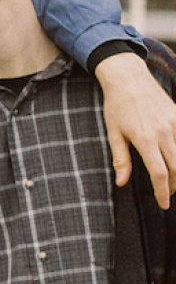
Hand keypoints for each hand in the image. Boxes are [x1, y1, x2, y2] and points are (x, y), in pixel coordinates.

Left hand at [96, 52, 175, 208]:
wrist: (130, 79)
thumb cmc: (117, 107)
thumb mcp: (114, 133)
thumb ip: (121, 159)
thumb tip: (121, 183)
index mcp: (145, 138)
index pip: (159, 172)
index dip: (162, 191)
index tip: (163, 204)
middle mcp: (164, 132)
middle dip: (172, 186)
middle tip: (165, 194)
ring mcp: (175, 124)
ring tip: (171, 182)